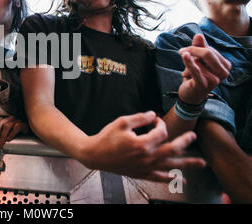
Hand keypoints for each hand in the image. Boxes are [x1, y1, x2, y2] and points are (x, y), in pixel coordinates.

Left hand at [0, 116, 28, 148]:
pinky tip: (9, 140)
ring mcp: (16, 120)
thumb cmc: (14, 132)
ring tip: (0, 145)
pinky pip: (16, 127)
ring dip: (2, 137)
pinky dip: (11, 134)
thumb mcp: (2, 129)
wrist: (27, 133)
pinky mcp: (23, 124)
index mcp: (3, 118)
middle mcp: (8, 118)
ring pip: (6, 126)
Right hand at [78, 111, 205, 181]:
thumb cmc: (106, 138)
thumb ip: (140, 117)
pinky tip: (180, 180)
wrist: (94, 155)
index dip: (160, 123)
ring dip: (187, 164)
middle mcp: (147, 157)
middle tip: (193, 136)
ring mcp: (145, 167)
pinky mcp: (141, 173)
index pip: (160, 132)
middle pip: (173, 149)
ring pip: (171, 165)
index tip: (155, 119)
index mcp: (142, 143)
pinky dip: (171, 179)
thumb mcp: (122, 122)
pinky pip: (159, 178)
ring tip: (201, 163)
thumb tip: (154, 115)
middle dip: (185, 141)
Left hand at [178, 34, 230, 104]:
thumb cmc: (196, 76)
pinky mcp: (203, 84)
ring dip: (188, 65)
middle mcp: (223, 73)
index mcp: (225, 65)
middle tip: (181, 52)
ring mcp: (215, 80)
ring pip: (198, 62)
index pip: (209, 49)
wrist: (190, 94)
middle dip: (192, 50)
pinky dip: (189, 62)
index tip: (185, 51)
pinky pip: (196, 70)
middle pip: (207, 53)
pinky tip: (184, 55)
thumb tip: (198, 35)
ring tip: (187, 73)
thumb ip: (199, 47)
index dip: (196, 48)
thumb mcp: (197, 60)